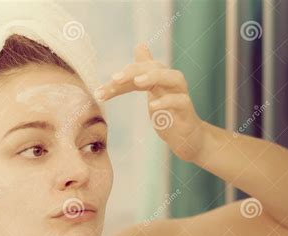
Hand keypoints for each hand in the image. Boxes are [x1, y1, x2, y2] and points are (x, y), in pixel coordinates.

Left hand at [94, 43, 203, 161]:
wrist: (188, 138)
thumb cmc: (169, 113)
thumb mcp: (152, 92)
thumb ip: (142, 73)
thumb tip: (140, 45)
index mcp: (159, 78)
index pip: (137, 72)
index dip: (119, 80)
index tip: (99, 92)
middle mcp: (171, 82)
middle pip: (155, 68)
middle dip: (133, 71)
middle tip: (114, 78)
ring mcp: (181, 94)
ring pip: (173, 77)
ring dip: (154, 77)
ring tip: (137, 82)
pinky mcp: (188, 110)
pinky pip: (180, 101)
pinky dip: (167, 101)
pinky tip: (152, 107)